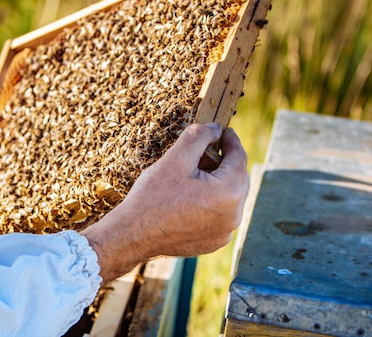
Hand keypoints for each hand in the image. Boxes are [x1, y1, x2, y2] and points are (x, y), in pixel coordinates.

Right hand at [82, 123, 248, 283]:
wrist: (133, 235)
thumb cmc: (152, 197)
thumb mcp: (174, 160)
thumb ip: (198, 137)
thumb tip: (215, 128)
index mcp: (228, 193)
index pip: (239, 158)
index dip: (231, 141)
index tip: (223, 131)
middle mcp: (233, 216)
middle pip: (238, 178)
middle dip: (225, 162)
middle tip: (206, 151)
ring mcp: (224, 232)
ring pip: (230, 198)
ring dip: (219, 183)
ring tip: (195, 174)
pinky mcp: (214, 242)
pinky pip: (221, 215)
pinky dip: (213, 203)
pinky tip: (192, 197)